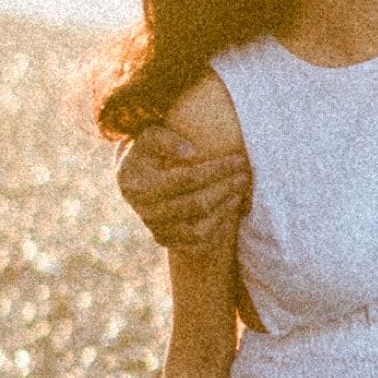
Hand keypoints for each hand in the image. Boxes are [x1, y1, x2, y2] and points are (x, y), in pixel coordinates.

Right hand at [117, 122, 248, 253]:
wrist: (133, 177)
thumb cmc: (148, 150)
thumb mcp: (149, 136)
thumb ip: (166, 140)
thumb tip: (192, 153)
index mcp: (139, 185)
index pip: (186, 179)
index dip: (216, 170)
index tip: (238, 159)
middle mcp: (146, 212)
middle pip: (196, 204)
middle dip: (225, 188)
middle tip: (244, 176)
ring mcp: (156, 229)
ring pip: (198, 229)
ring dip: (224, 210)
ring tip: (239, 193)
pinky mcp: (166, 240)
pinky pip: (198, 242)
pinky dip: (217, 227)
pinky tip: (229, 208)